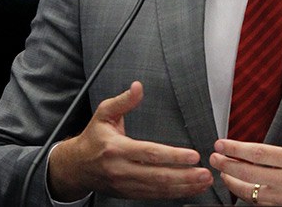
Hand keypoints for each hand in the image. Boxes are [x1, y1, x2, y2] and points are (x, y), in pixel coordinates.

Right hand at [47, 81, 213, 200]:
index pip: (150, 154)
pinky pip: (154, 196)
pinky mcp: (129, 194)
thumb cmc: (93, 138)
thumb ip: (123, 101)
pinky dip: (174, 194)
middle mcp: (122, 170)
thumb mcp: (103, 114)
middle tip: (206, 172)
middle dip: (184, 176)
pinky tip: (189, 189)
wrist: (75, 167)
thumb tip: (138, 86)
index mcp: (117, 149)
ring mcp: (126, 185)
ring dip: (183, 187)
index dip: (173, 156)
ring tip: (203, 182)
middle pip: (158, 176)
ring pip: (158, 189)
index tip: (193, 155)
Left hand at [209, 86, 281, 204]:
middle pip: (249, 173)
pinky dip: (247, 195)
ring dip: (233, 183)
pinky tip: (239, 187)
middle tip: (213, 158)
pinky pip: (261, 203)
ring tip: (221, 173)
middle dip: (227, 165)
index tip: (221, 144)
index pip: (259, 154)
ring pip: (252, 192)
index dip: (236, 148)